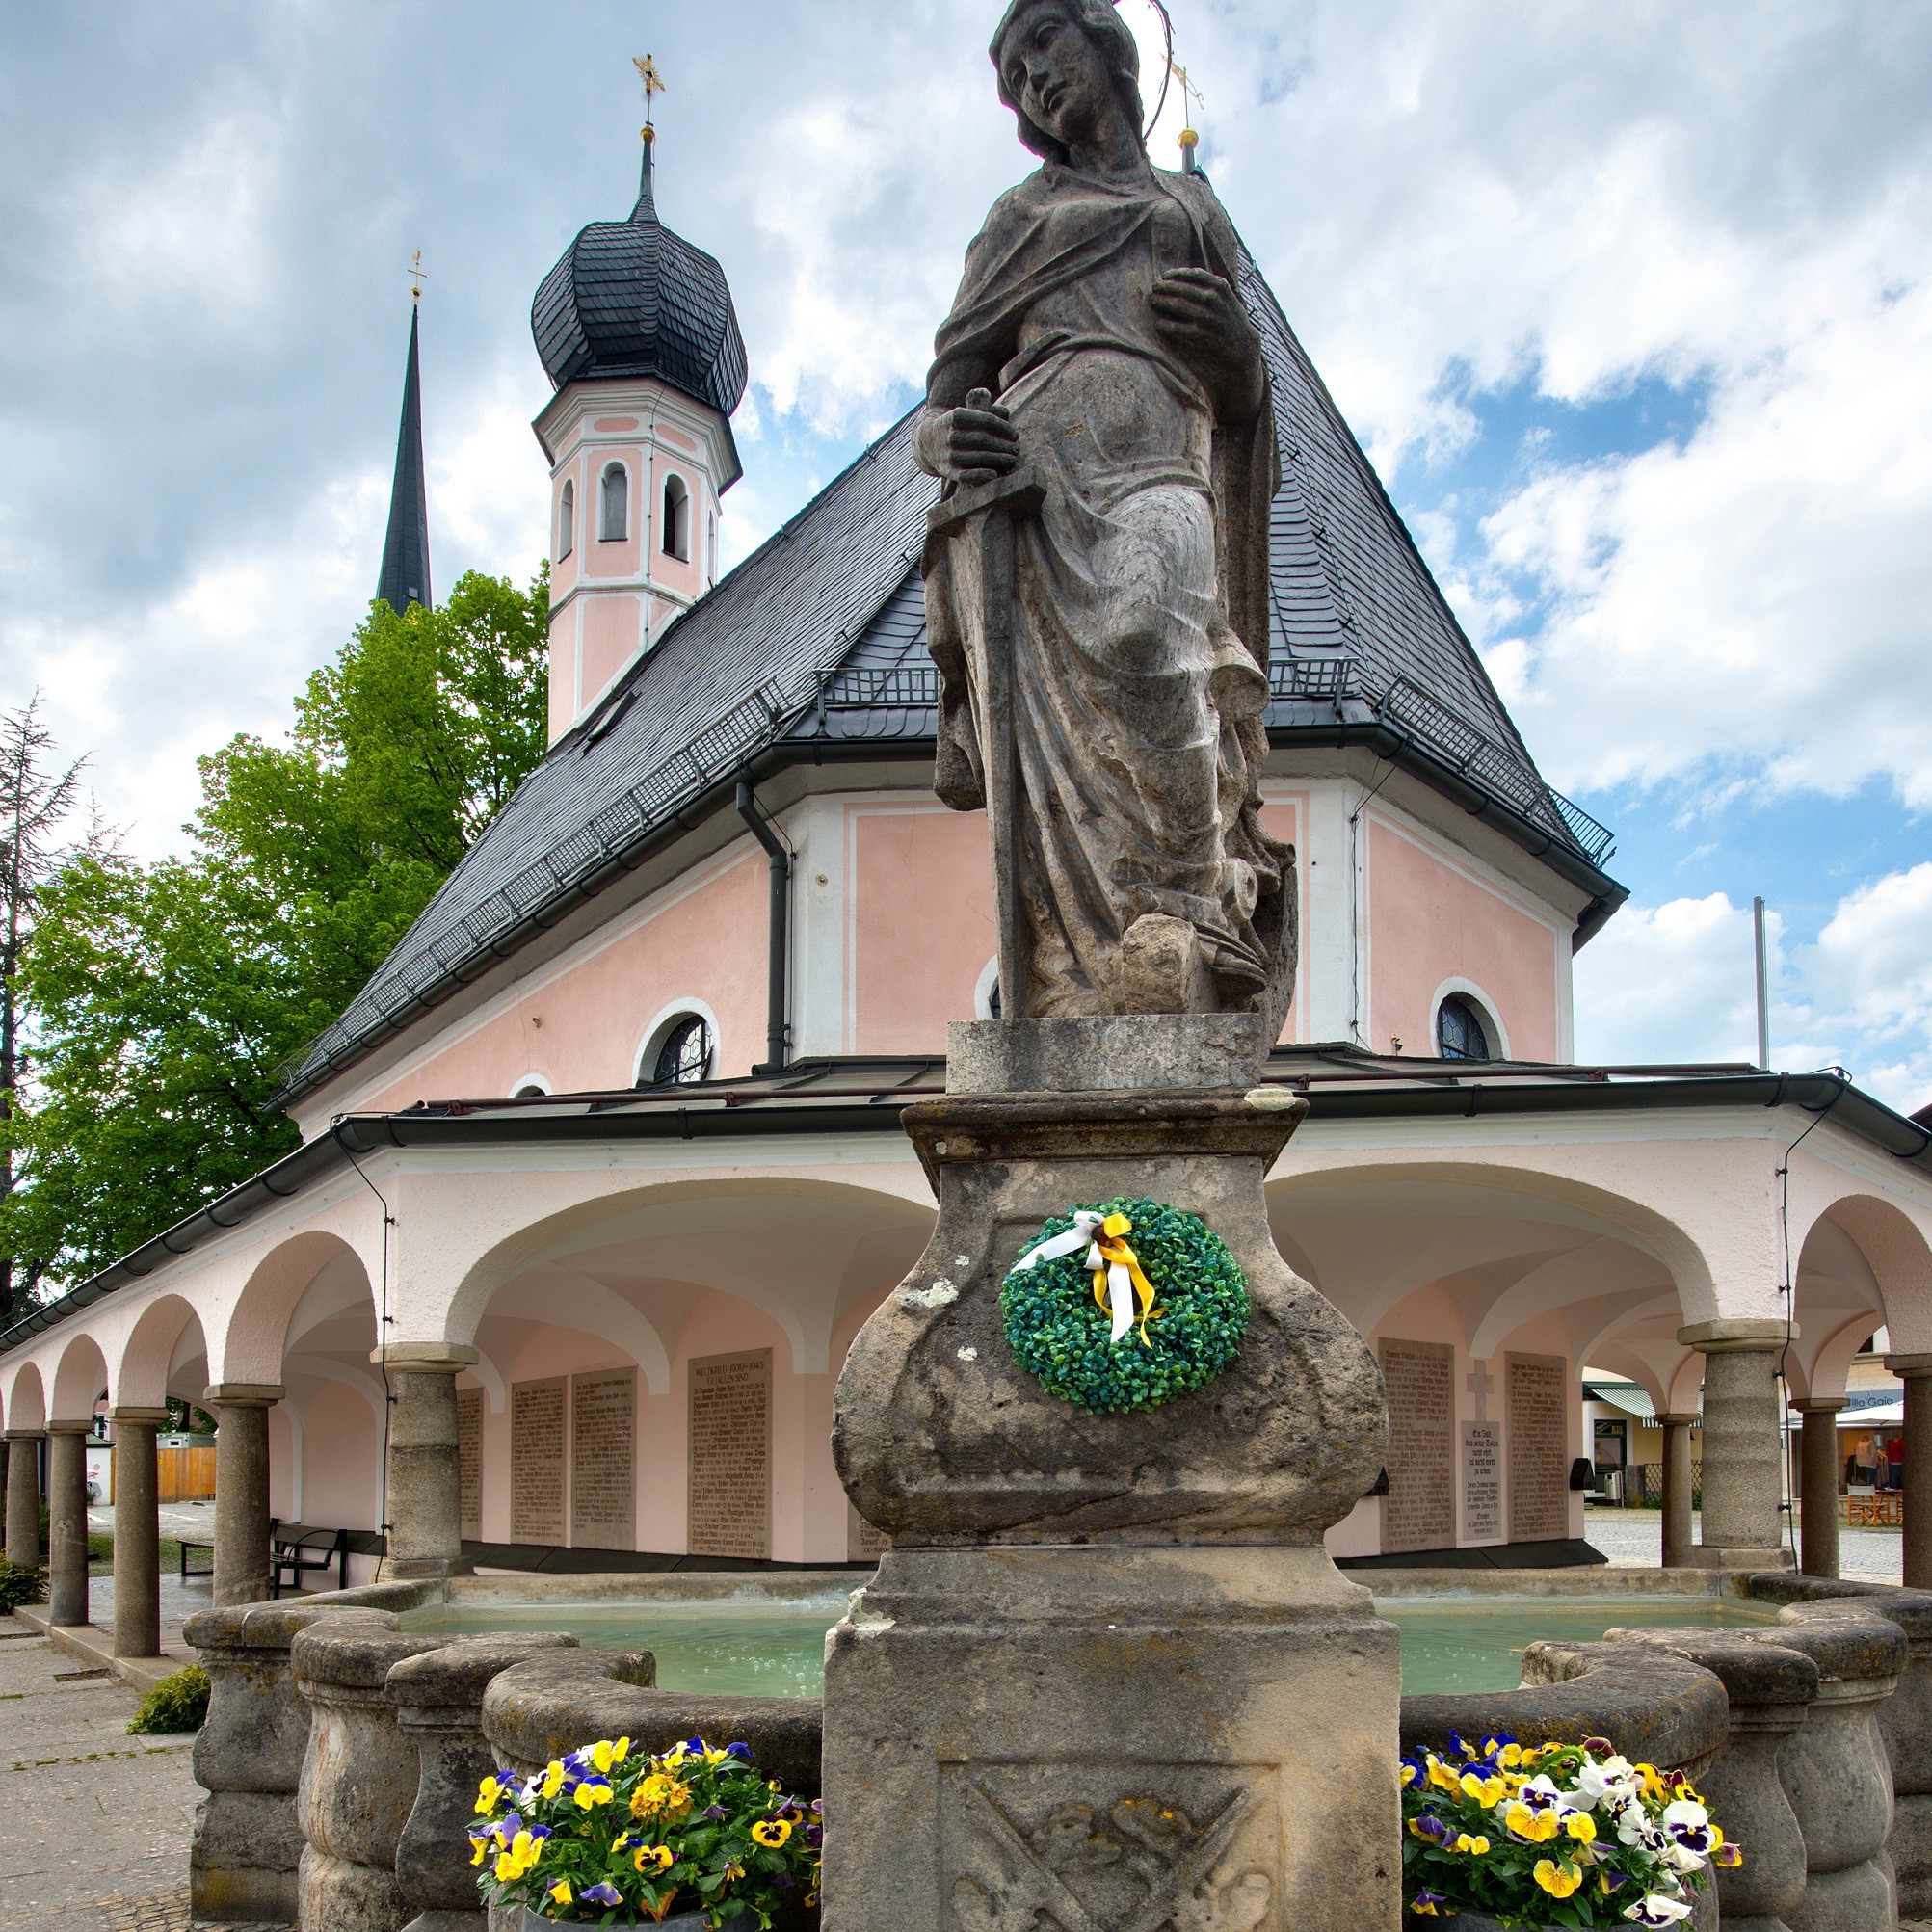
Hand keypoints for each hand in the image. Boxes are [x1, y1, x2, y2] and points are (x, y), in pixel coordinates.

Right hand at [916, 387, 1020, 485]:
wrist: (928, 442)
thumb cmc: (957, 426)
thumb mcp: (965, 411)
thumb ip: (984, 406)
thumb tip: (1005, 412)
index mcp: (956, 416)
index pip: (986, 420)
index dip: (1004, 428)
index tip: (1015, 435)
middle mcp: (951, 435)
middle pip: (984, 439)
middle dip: (1004, 445)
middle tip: (1016, 449)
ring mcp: (948, 454)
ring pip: (978, 456)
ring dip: (998, 459)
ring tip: (1012, 460)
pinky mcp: (947, 471)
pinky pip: (965, 475)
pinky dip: (980, 475)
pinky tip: (994, 474)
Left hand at [1149, 268, 1264, 420]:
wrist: (1243, 349)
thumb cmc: (1230, 320)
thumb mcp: (1227, 298)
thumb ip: (1211, 286)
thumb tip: (1185, 276)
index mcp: (1220, 287)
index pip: (1193, 274)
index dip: (1176, 274)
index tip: (1166, 276)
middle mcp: (1213, 300)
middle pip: (1181, 288)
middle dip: (1164, 287)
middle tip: (1154, 288)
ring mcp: (1206, 318)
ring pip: (1176, 305)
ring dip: (1161, 301)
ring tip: (1153, 301)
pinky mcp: (1200, 336)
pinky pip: (1175, 328)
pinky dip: (1164, 325)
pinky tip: (1158, 324)